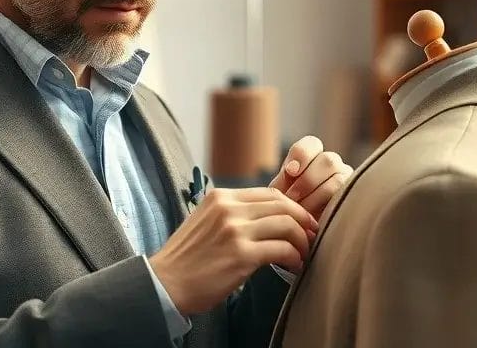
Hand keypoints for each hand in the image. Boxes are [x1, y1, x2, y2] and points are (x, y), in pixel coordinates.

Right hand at [150, 187, 317, 314]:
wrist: (165, 284)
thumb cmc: (187, 259)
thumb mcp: (206, 222)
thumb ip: (233, 215)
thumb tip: (268, 217)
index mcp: (221, 197)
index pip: (270, 193)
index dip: (293, 206)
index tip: (302, 222)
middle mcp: (228, 208)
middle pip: (283, 204)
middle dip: (303, 220)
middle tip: (312, 236)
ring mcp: (235, 230)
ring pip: (286, 224)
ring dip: (302, 240)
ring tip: (303, 254)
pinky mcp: (241, 255)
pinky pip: (282, 249)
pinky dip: (294, 257)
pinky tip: (295, 266)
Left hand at [269, 135, 353, 220]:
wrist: (298, 229)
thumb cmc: (287, 207)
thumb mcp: (281, 192)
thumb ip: (284, 179)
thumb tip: (291, 170)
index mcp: (313, 155)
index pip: (312, 144)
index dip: (301, 155)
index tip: (290, 171)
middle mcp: (332, 163)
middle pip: (328, 160)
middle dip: (307, 180)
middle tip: (292, 197)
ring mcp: (346, 179)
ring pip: (338, 179)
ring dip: (316, 196)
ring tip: (301, 210)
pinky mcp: (353, 197)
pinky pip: (344, 197)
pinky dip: (326, 206)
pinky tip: (313, 217)